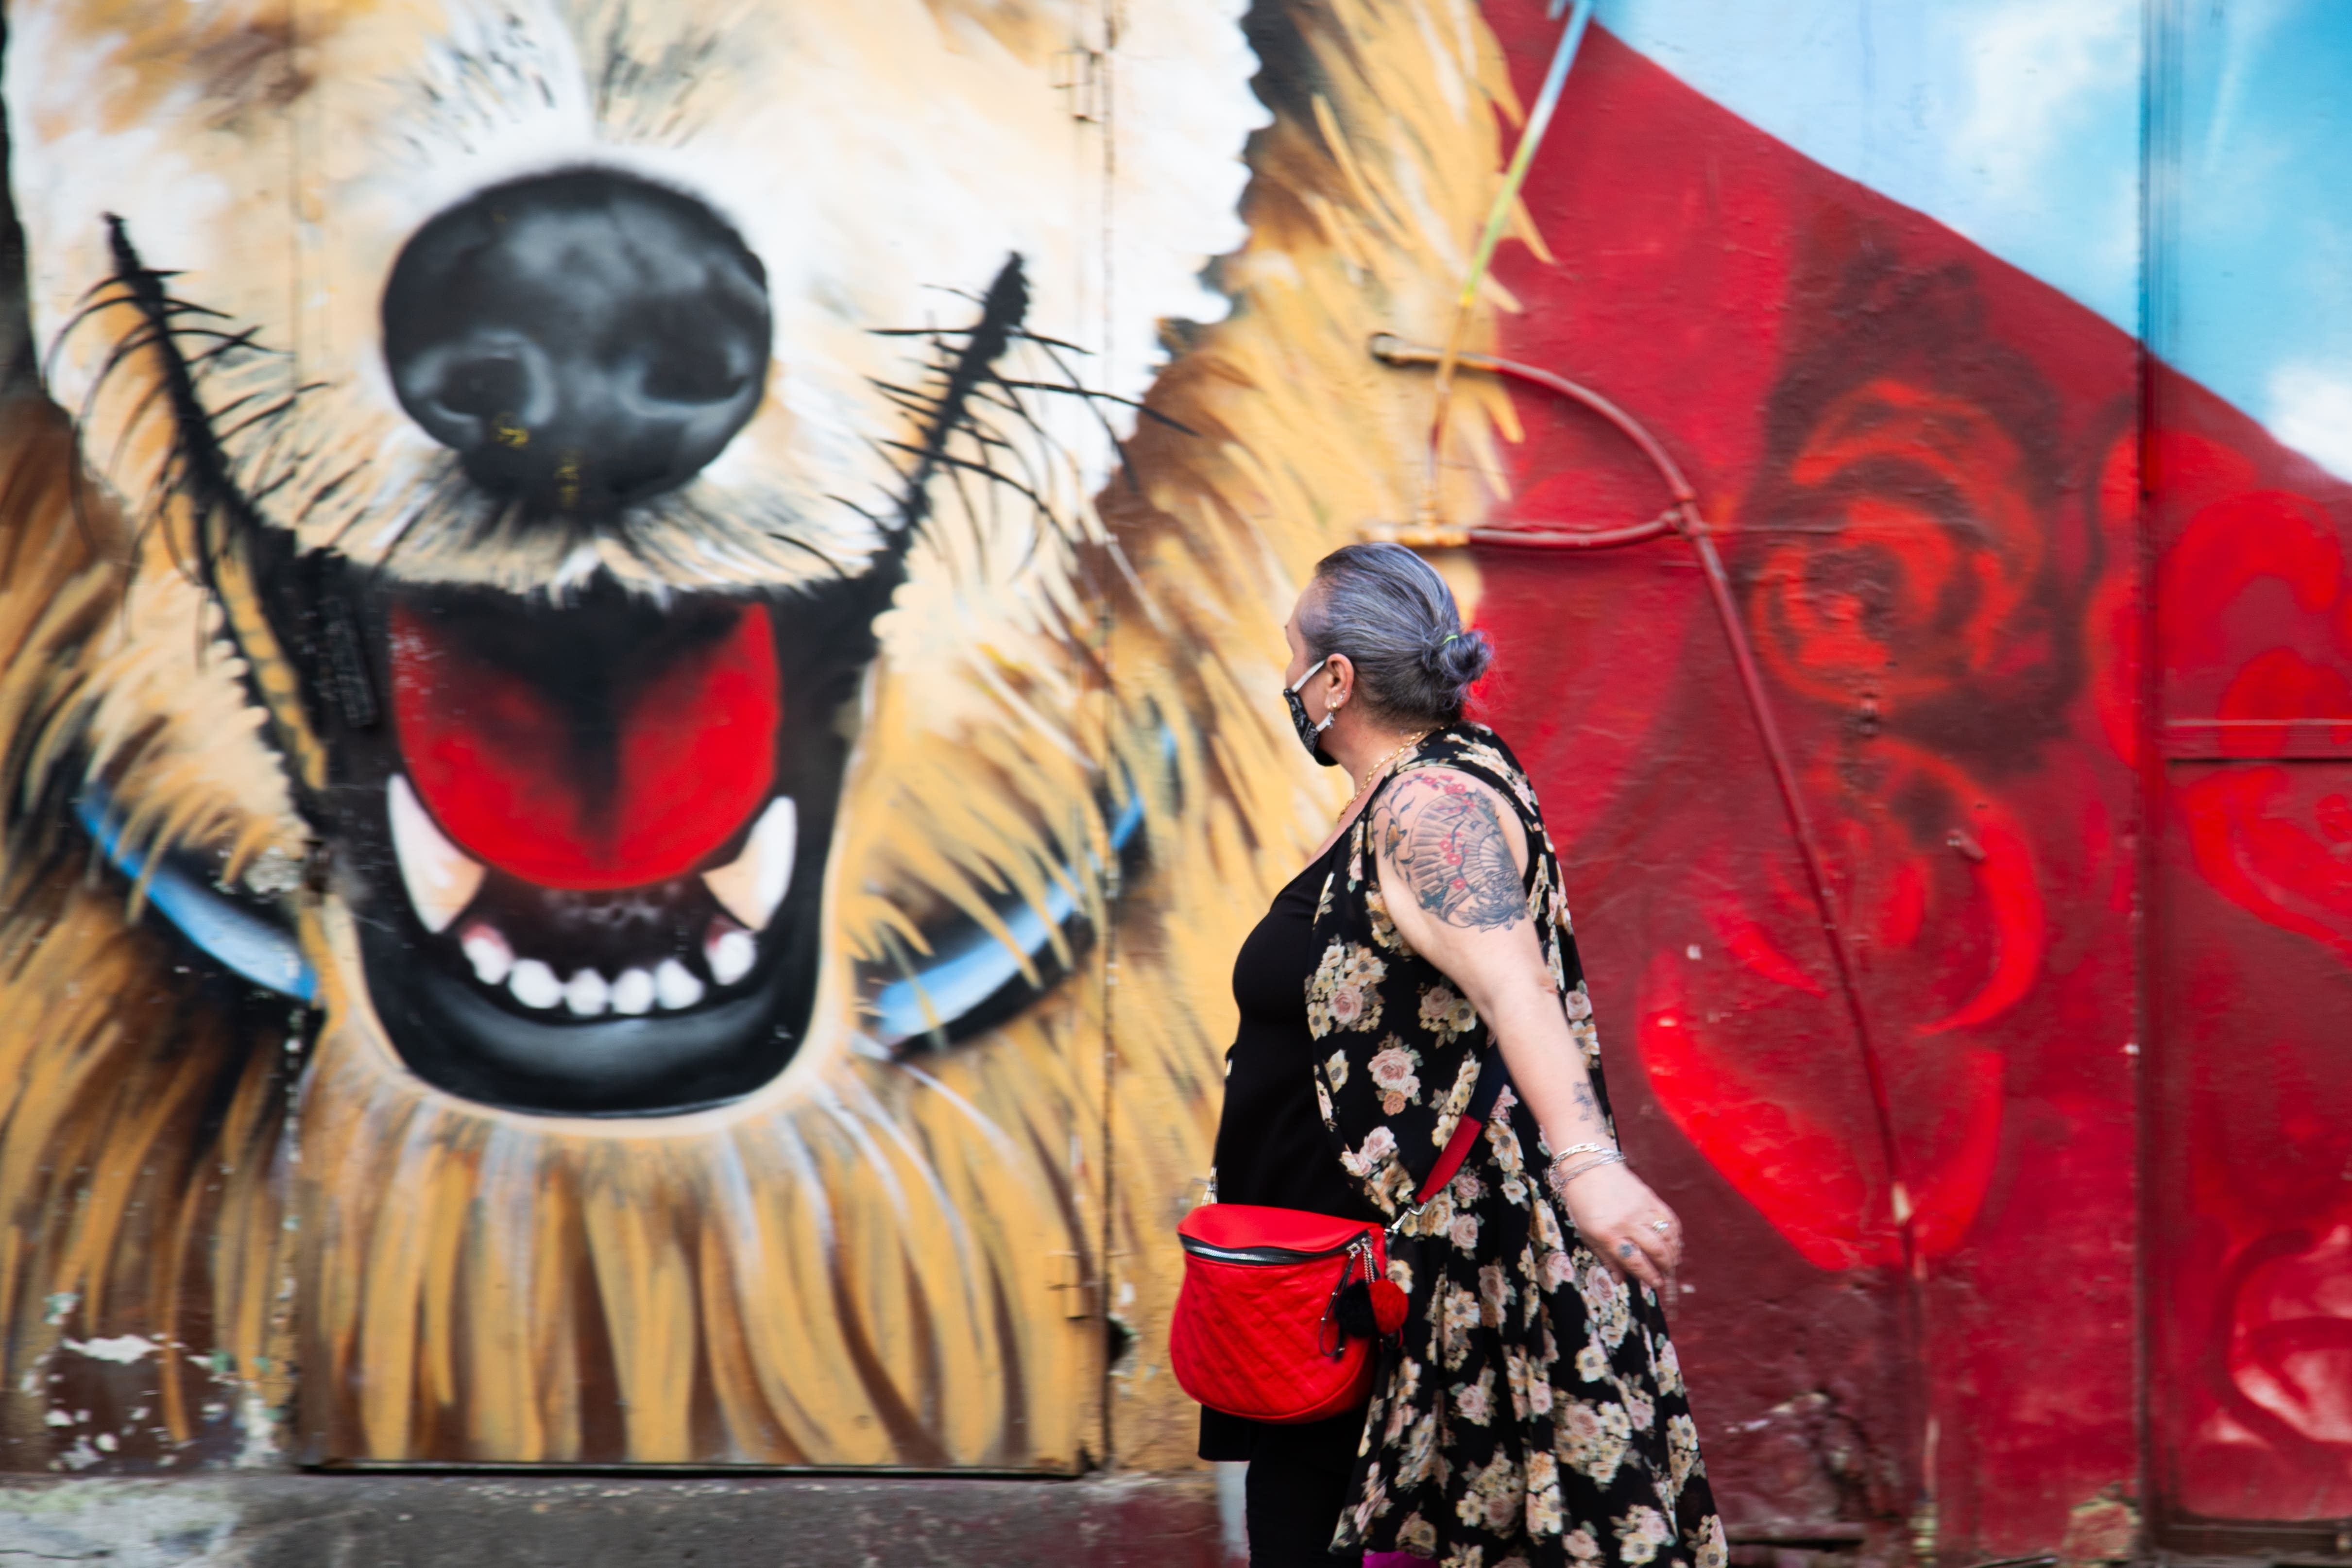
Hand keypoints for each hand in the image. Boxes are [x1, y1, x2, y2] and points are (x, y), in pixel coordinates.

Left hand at [1551, 1159, 1681, 1293]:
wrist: (1589, 1167)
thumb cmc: (1583, 1203)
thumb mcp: (1587, 1234)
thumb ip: (1606, 1257)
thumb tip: (1621, 1280)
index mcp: (1608, 1234)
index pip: (1635, 1261)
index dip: (1649, 1276)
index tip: (1655, 1284)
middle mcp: (1627, 1222)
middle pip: (1656, 1251)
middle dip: (1665, 1268)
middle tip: (1666, 1276)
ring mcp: (1641, 1209)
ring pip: (1667, 1237)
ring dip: (1673, 1253)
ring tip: (1672, 1263)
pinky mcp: (1650, 1198)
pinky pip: (1670, 1219)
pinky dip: (1676, 1234)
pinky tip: (1674, 1243)